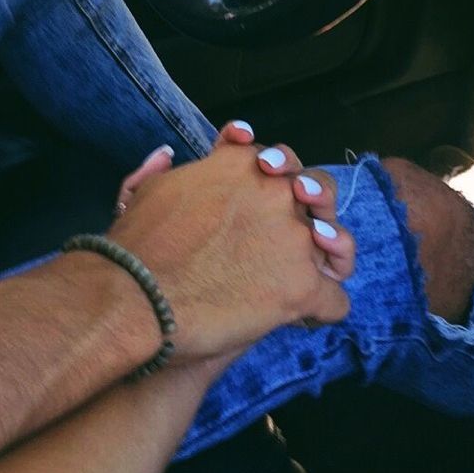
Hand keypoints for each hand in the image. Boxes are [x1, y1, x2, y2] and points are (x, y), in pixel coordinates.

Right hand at [108, 131, 352, 362]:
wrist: (137, 295)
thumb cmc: (137, 244)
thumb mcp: (149, 189)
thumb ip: (166, 169)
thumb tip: (168, 155)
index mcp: (243, 164)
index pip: (280, 164)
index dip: (275, 183)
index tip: (265, 201)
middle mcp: (276, 193)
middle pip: (318, 192)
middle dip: (312, 210)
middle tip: (295, 237)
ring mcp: (294, 239)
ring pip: (337, 241)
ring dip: (327, 257)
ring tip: (309, 274)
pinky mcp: (301, 287)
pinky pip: (335, 300)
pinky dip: (323, 310)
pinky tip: (307, 317)